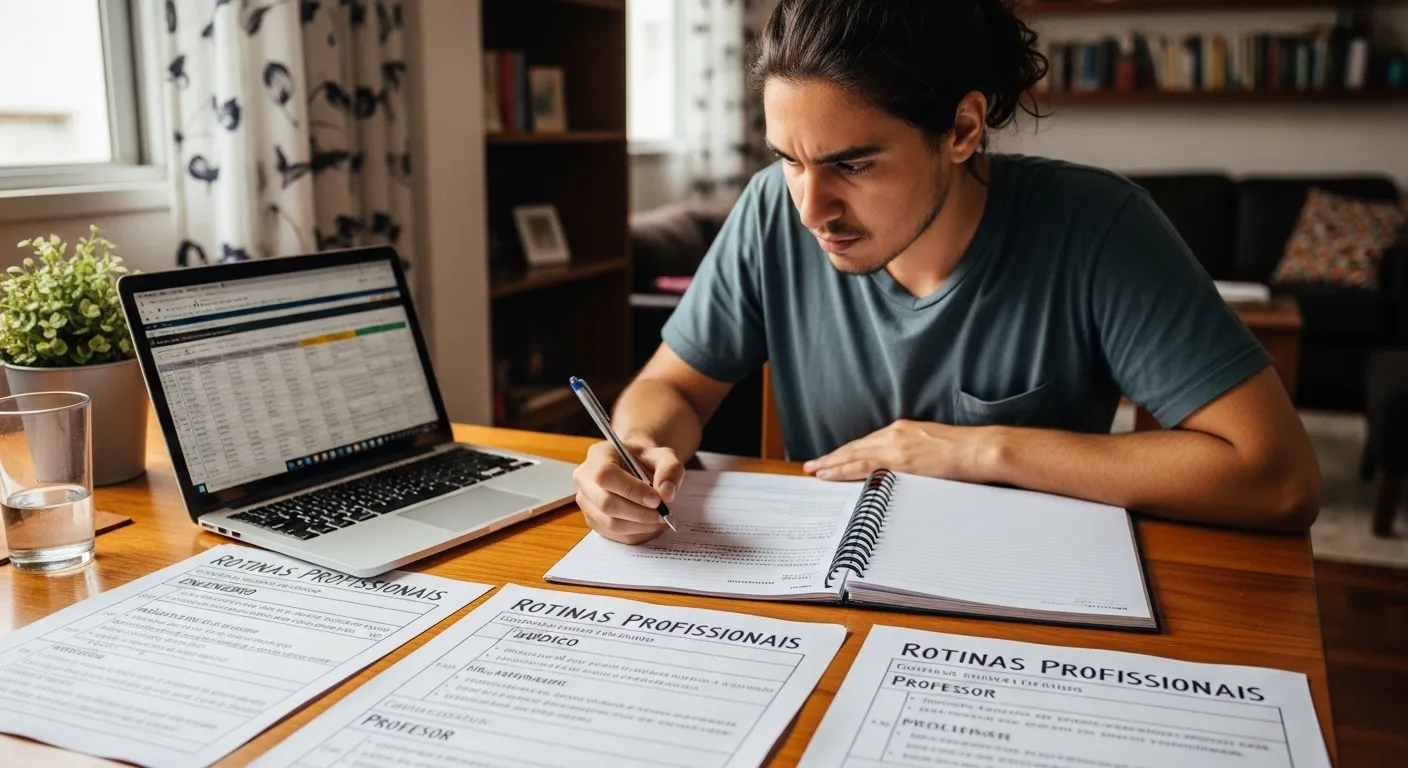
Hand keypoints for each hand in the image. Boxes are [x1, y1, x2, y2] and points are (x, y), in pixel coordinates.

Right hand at [572, 440, 683, 543]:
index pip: (605, 475)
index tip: (656, 499)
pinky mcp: (592, 519)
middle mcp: (584, 478)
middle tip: (663, 513)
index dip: (631, 490)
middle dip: (639, 513)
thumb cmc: (646, 460)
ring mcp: (585, 501)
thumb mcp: (664, 456)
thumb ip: (669, 470)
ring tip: (660, 519)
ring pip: (609, 523)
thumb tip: (666, 494)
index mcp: (598, 454)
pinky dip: (636, 534)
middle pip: (606, 503)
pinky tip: (650, 525)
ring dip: (640, 526)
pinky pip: (613, 535)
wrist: (636, 466)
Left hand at [802, 419, 992, 482]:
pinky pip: (863, 466)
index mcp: (903, 431)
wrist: (981, 449)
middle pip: (854, 447)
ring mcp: (895, 445)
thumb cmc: (965, 453)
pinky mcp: (899, 459)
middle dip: (832, 457)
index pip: (867, 444)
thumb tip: (905, 472)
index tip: (832, 459)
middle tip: (812, 466)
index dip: (847, 452)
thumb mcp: (933, 449)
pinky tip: (831, 475)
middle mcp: (895, 434)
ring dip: (831, 464)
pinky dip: (843, 470)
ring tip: (814, 471)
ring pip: (853, 455)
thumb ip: (914, 457)